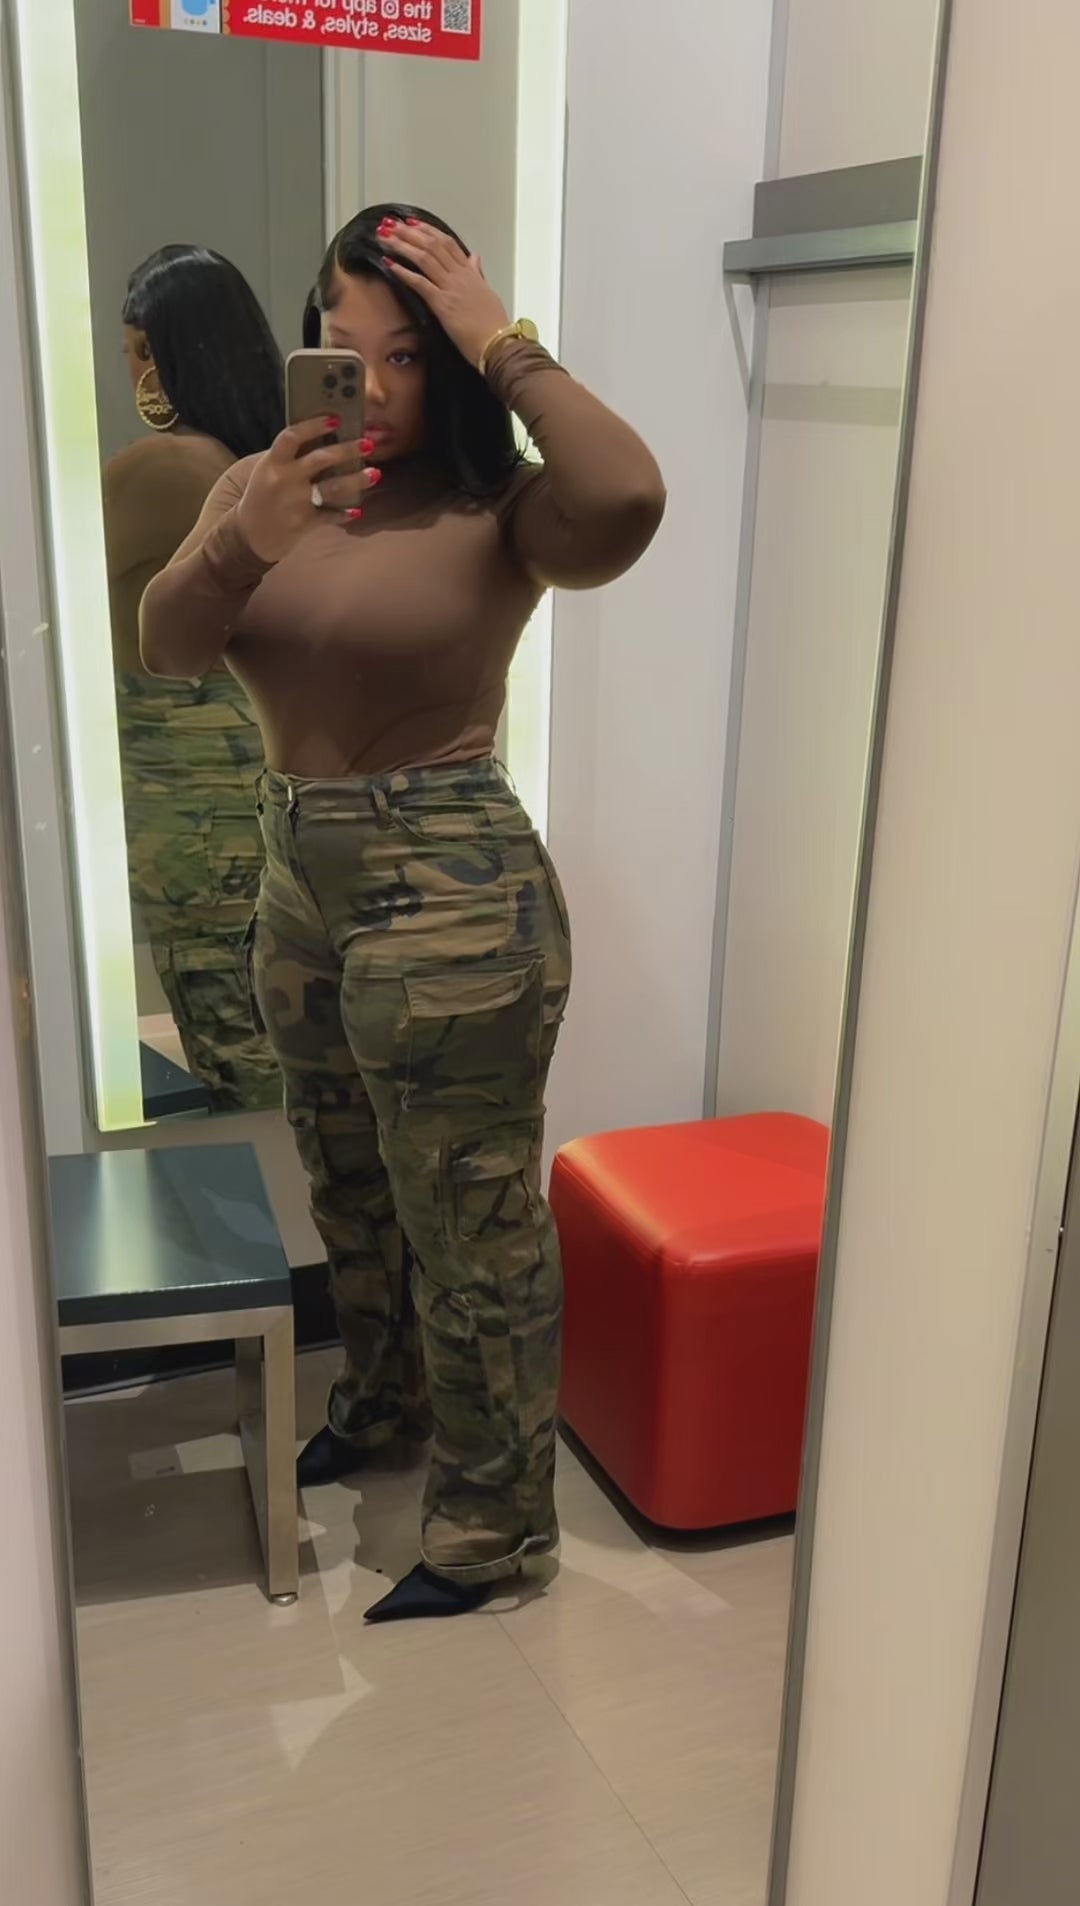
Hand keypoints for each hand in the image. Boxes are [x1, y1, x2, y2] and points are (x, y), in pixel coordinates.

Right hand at [236, 417, 382, 563]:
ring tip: (375, 474)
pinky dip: (345, 514)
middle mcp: (284, 479)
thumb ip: (289, 457)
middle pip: (320, 459)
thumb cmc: (262, 497)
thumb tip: (324, 439)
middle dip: (347, 450)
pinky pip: (330, 515)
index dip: (314, 426)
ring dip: (357, 480)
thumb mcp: (267, 471)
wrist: (249, 535)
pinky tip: (357, 511)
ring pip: (332, 487)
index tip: (336, 419)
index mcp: (273, 462)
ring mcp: (295, 502)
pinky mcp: (304, 522)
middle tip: (368, 445)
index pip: (292, 436)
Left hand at [381, 219, 509, 369]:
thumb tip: (476, 258)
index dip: (428, 230)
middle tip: (391, 224)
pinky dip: (404, 272)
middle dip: (409, 232)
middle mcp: (460, 275)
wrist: (499, 343)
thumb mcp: (487, 293)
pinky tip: (389, 264)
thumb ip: (478, 274)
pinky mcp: (443, 304)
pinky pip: (420, 283)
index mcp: (470, 273)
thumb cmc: (494, 324)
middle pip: (432, 245)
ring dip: (402, 245)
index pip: (447, 243)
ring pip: (424, 258)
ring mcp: (451, 288)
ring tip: (385, 238)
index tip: (412, 223)